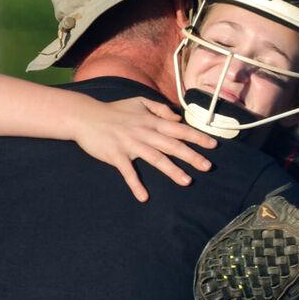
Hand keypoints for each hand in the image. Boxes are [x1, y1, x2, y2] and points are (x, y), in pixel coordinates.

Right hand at [70, 97, 216, 200]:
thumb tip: (178, 118)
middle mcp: (144, 132)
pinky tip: (144, 197)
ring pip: (155, 158)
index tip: (213, 145)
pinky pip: (127, 172)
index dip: (197, 137)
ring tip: (187, 181)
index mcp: (151, 121)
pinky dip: (135, 185)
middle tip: (208, 167)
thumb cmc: (114, 110)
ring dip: (172, 170)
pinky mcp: (115, 155)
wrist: (85, 116)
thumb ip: (160, 109)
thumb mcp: (139, 102)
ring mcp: (130, 144)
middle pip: (172, 145)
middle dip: (191, 156)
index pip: (179, 129)